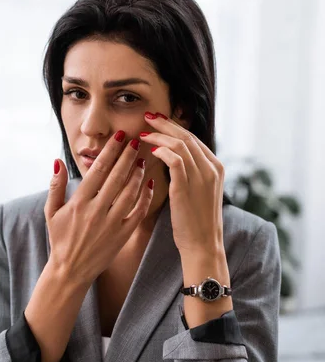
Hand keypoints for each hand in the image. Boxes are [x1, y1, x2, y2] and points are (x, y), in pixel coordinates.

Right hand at [44, 133, 153, 286]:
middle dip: (127, 156)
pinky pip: (138, 212)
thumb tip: (57, 161)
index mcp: (79, 202)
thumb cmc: (60, 239)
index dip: (110, 151)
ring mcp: (112, 224)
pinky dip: (145, 197)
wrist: (70, 270)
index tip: (119, 137)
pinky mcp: (122, 235)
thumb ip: (56, 185)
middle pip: (117, 177)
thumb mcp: (51, 212)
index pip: (98, 170)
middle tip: (136, 141)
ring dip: (138, 174)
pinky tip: (149, 184)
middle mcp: (97, 211)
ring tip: (142, 159)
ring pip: (130, 193)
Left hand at [140, 112, 224, 253]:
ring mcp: (201, 177)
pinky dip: (163, 151)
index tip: (159, 121)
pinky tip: (152, 150)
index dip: (174, 127)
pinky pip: (175, 160)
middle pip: (186, 136)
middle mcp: (211, 168)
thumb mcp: (200, 192)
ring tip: (144, 132)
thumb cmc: (196, 222)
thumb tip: (173, 158)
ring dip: (160, 135)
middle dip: (166, 124)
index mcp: (216, 167)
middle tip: (148, 116)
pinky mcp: (187, 188)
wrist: (203, 245)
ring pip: (180, 144)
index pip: (193, 139)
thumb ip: (192, 173)